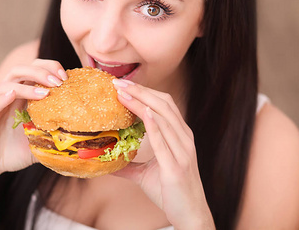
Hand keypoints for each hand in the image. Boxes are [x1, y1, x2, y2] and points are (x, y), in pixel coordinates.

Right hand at [0, 59, 67, 179]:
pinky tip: (12, 95)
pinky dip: (1, 99)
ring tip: (45, 92)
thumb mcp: (40, 141)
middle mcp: (6, 96)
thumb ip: (56, 135)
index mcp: (21, 97)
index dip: (49, 68)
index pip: (33, 70)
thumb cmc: (13, 151)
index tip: (66, 77)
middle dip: (41, 71)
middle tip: (59, 81)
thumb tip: (82, 138)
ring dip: (27, 85)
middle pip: (20, 70)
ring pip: (7, 85)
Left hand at [112, 79, 214, 229]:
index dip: (145, 92)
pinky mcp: (176, 167)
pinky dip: (154, 125)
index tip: (124, 85)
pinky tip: (143, 113)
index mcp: (180, 137)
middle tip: (119, 83)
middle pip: (164, 105)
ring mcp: (182, 152)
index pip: (164, 105)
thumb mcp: (146, 174)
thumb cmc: (171, 192)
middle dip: (141, 91)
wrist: (191, 215)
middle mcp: (184, 139)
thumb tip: (108, 163)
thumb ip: (129, 165)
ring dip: (142, 102)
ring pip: (163, 118)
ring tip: (123, 93)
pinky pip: (165, 141)